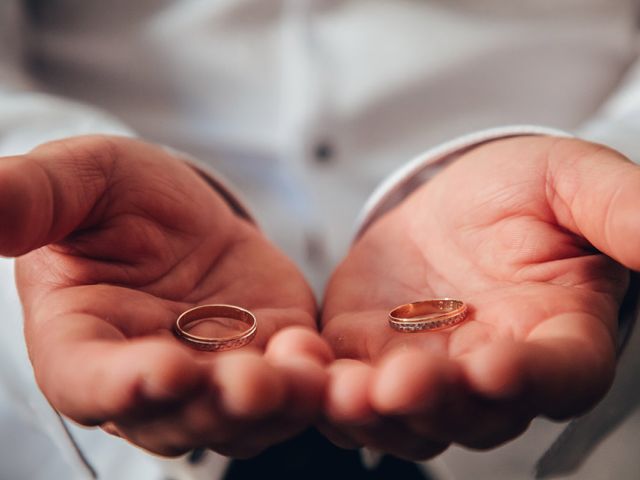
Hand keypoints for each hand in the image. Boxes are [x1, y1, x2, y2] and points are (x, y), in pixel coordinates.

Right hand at [1, 136, 330, 457]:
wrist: (188, 214)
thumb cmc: (120, 198)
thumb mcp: (78, 182)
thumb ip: (28, 201)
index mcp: (82, 340)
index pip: (89, 380)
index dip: (120, 384)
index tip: (160, 369)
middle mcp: (145, 376)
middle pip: (174, 414)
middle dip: (212, 404)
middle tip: (249, 383)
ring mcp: (211, 376)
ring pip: (238, 416)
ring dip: (273, 406)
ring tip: (304, 377)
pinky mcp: (266, 360)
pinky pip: (288, 389)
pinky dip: (307, 384)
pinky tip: (322, 360)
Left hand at [320, 136, 637, 458]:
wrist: (450, 202)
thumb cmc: (521, 192)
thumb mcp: (571, 182)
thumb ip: (621, 211)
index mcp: (555, 337)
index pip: (556, 376)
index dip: (530, 380)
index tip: (497, 368)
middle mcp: (491, 373)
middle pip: (471, 413)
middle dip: (436, 403)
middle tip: (403, 384)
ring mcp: (425, 372)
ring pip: (402, 416)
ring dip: (371, 412)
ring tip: (341, 389)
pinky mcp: (367, 358)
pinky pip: (343, 386)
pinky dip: (321, 385)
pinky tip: (297, 361)